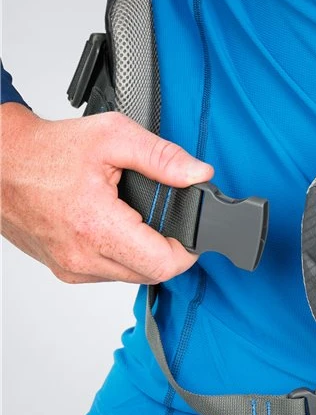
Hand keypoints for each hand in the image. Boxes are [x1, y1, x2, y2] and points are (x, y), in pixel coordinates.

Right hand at [1, 103, 213, 283]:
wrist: (1, 163)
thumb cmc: (48, 151)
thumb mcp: (113, 137)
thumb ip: (162, 157)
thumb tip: (198, 174)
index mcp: (97, 227)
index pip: (163, 265)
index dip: (186, 251)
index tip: (190, 234)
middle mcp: (82, 257)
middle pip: (151, 275)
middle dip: (168, 252)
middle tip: (169, 224)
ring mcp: (71, 268)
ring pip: (131, 277)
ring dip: (144, 255)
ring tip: (137, 222)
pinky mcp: (65, 270)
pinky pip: (108, 274)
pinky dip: (121, 257)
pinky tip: (115, 230)